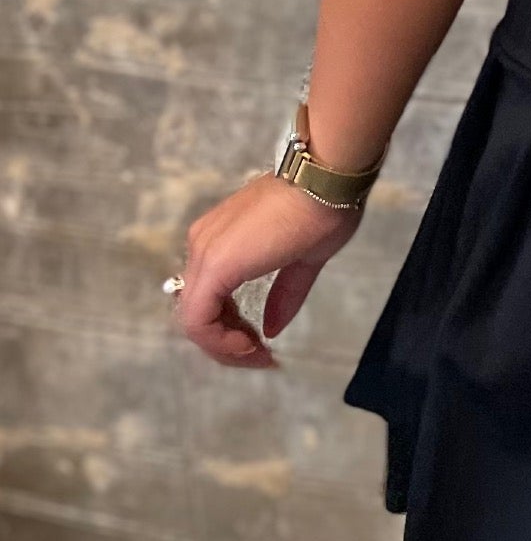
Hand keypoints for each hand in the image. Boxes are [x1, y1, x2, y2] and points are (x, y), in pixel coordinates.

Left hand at [171, 174, 361, 368]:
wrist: (325, 180)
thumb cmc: (322, 209)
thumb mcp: (305, 260)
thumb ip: (284, 295)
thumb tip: (271, 328)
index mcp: (221, 241)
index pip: (208, 299)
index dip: (230, 331)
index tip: (261, 346)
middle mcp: (203, 245)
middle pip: (198, 312)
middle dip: (227, 345)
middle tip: (260, 359)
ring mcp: (204, 252)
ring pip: (194, 319)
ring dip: (224, 347)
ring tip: (257, 356)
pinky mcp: (213, 264)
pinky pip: (199, 318)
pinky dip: (220, 341)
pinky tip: (249, 346)